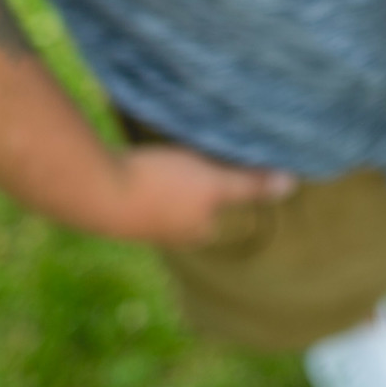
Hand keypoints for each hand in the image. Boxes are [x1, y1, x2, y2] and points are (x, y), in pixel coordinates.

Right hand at [104, 143, 297, 247]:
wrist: (94, 190)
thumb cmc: (160, 188)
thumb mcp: (213, 183)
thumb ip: (249, 186)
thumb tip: (291, 186)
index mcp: (194, 231)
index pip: (221, 214)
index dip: (227, 191)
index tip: (230, 171)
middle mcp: (168, 232)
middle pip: (194, 208)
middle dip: (199, 189)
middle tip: (204, 160)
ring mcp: (139, 219)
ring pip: (168, 198)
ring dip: (173, 179)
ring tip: (177, 155)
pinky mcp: (116, 198)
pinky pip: (143, 185)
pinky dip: (149, 172)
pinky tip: (146, 154)